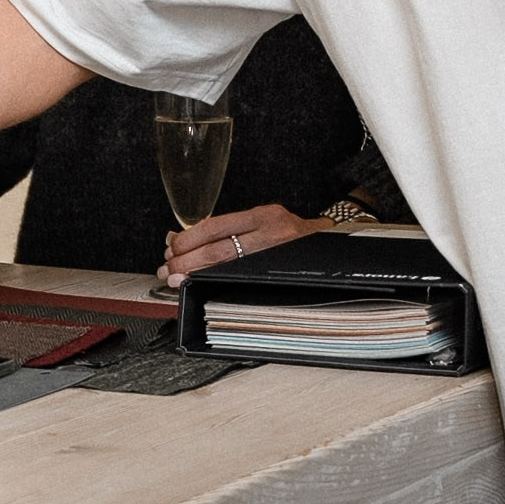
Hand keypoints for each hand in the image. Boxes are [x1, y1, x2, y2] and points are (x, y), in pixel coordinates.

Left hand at [159, 202, 331, 286]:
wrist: (336, 248)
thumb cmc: (295, 238)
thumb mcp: (263, 224)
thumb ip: (226, 230)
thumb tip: (180, 238)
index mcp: (265, 216)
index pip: (216, 227)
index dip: (189, 240)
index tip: (171, 249)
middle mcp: (274, 232)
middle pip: (220, 249)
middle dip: (188, 260)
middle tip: (168, 270)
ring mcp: (281, 255)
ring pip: (229, 267)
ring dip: (198, 274)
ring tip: (179, 279)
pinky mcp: (285, 274)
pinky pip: (245, 281)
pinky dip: (219, 284)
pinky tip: (204, 286)